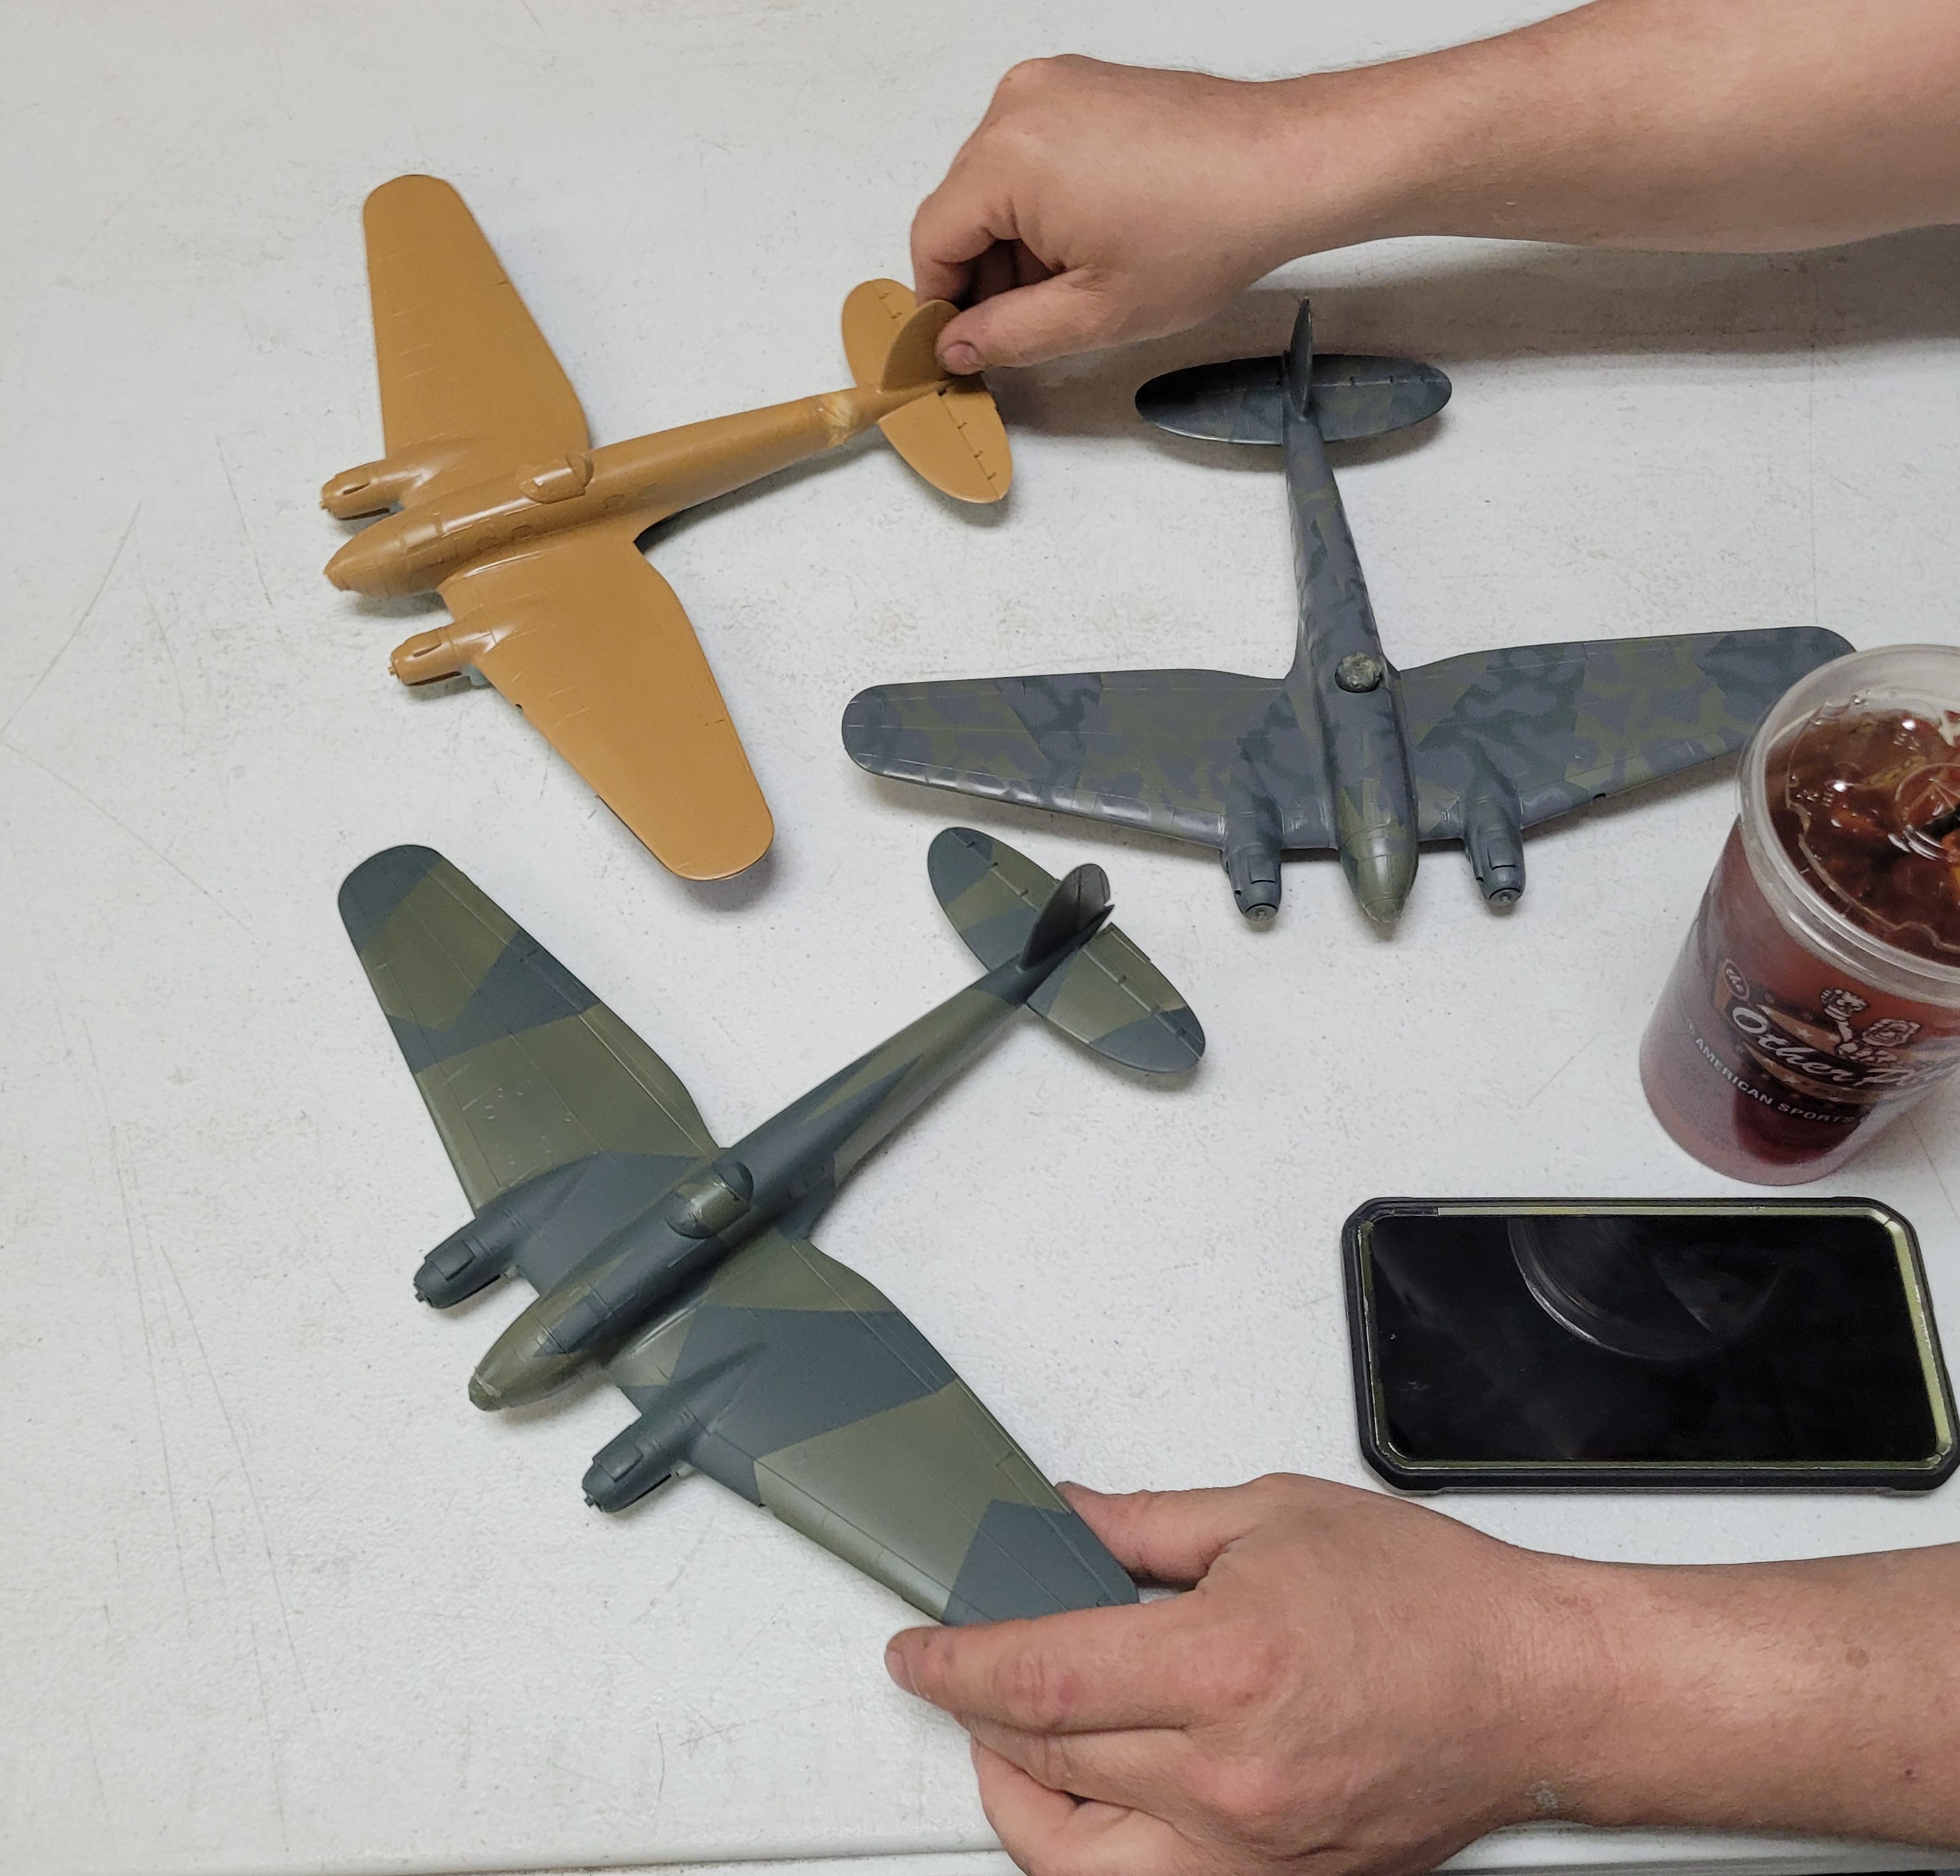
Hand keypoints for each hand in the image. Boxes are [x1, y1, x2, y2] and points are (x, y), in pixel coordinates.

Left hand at [884, 1475, 1604, 1875]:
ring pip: (1078, 1861)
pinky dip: (1095, 1851)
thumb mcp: (1273, 1517)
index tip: (917, 1650)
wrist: (1537, 1688)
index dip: (956, 1662)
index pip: (1041, 1676)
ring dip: (1019, 1801)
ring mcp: (1253, 1853)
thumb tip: (1062, 1517)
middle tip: (964, 1666)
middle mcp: (1229, 1778)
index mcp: (1225, 1665)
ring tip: (1009, 1742)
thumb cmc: (1431, 1602)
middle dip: (978, 1712)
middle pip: (1045, 1761)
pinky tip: (1088, 1795)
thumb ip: (1146, 1526)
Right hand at [910, 59, 1386, 372]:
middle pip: (961, 209)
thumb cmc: (1206, 231)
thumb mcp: (1094, 313)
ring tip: (1079, 283)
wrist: (1285, 166)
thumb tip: (954, 349)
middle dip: (985, 274)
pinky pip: (1032, 154)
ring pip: (996, 184)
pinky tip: (1094, 241)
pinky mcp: (1083, 85)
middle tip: (1029, 329)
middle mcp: (1017, 106)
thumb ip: (1006, 335)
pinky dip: (1044, 204)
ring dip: (1017, 243)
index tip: (960, 346)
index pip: (932, 240)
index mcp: (1006, 157)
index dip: (941, 304)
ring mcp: (1051, 86)